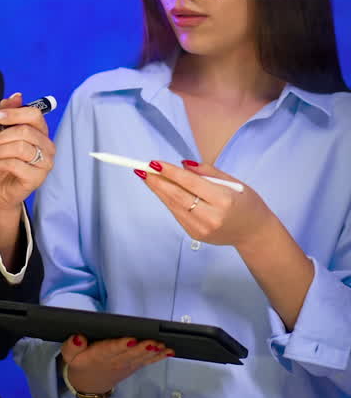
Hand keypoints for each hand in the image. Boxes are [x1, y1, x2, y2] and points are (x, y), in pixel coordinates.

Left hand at [0, 92, 55, 213]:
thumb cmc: (0, 160)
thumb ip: (7, 114)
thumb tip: (17, 95)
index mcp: (40, 132)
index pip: (34, 114)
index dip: (13, 113)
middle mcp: (47, 145)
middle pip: (25, 131)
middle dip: (0, 137)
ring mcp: (45, 162)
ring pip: (20, 147)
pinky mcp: (38, 177)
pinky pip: (16, 164)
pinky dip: (1, 163)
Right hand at [61, 332, 172, 395]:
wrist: (88, 384)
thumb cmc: (80, 363)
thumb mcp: (69, 356)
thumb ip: (71, 346)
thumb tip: (78, 337)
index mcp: (96, 357)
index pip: (109, 350)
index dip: (120, 345)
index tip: (131, 339)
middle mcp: (113, 362)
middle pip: (129, 354)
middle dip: (142, 348)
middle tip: (153, 341)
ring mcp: (125, 366)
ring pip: (140, 358)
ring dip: (152, 352)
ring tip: (163, 346)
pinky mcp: (133, 367)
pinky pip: (146, 361)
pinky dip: (158, 357)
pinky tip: (168, 351)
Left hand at [138, 159, 272, 247]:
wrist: (254, 233)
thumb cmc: (247, 203)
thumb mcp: (234, 182)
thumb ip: (208, 172)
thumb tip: (183, 164)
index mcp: (224, 200)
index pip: (190, 183)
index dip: (170, 172)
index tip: (155, 163)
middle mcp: (212, 217)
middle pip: (177, 196)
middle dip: (157, 182)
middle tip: (142, 169)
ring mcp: (202, 229)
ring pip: (174, 206)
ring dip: (159, 191)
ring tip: (147, 177)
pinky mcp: (196, 235)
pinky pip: (178, 214)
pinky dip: (168, 201)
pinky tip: (162, 190)